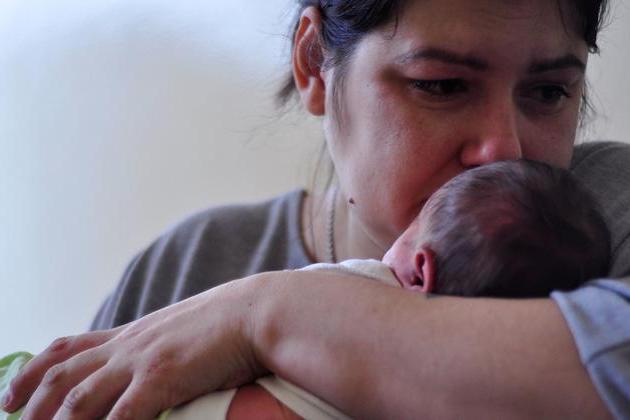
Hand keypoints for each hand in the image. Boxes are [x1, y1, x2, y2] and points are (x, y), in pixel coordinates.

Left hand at [2, 277, 265, 419]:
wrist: (255, 312)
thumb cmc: (226, 323)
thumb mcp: (182, 330)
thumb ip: (159, 346)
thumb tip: (155, 363)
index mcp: (132, 335)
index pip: (67, 348)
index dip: (32, 372)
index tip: (10, 395)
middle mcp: (128, 347)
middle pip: (62, 375)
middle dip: (31, 404)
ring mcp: (143, 361)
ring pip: (78, 398)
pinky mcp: (163, 376)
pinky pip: (122, 414)